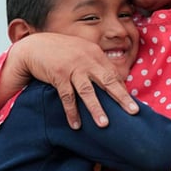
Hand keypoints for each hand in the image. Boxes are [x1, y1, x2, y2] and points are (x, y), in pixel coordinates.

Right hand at [3, 32, 138, 128]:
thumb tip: (112, 78)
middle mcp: (86, 59)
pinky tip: (76, 124)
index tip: (131, 102)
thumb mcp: (82, 51)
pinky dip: (72, 111)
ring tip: (104, 124)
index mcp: (95, 53)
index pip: (113, 73)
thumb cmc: (61, 50)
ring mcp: (72, 67)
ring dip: (96, 108)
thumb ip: (95, 61)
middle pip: (107, 80)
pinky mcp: (58, 75)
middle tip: (133, 111)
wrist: (36, 46)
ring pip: (87, 91)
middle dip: (121, 97)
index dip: (122, 88)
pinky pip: (67, 97)